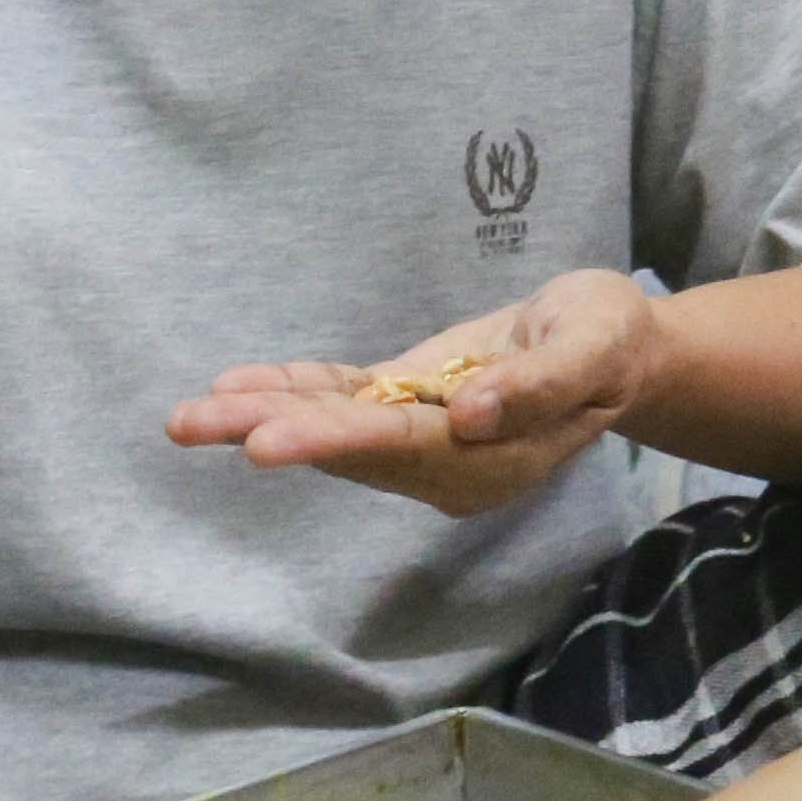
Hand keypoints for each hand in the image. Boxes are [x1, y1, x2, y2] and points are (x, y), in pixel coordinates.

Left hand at [171, 269, 665, 515]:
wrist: (615, 344)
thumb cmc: (612, 338)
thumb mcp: (594, 346)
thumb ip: (539, 385)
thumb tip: (466, 416)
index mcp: (492, 459)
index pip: (401, 447)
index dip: (331, 440)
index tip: (266, 441)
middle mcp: (445, 461)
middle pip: (350, 445)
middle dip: (271, 430)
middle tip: (193, 424)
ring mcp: (421, 437)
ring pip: (333, 425)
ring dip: (261, 415)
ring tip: (187, 416)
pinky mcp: (408, 404)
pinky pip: (341, 401)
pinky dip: (290, 391)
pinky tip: (233, 387)